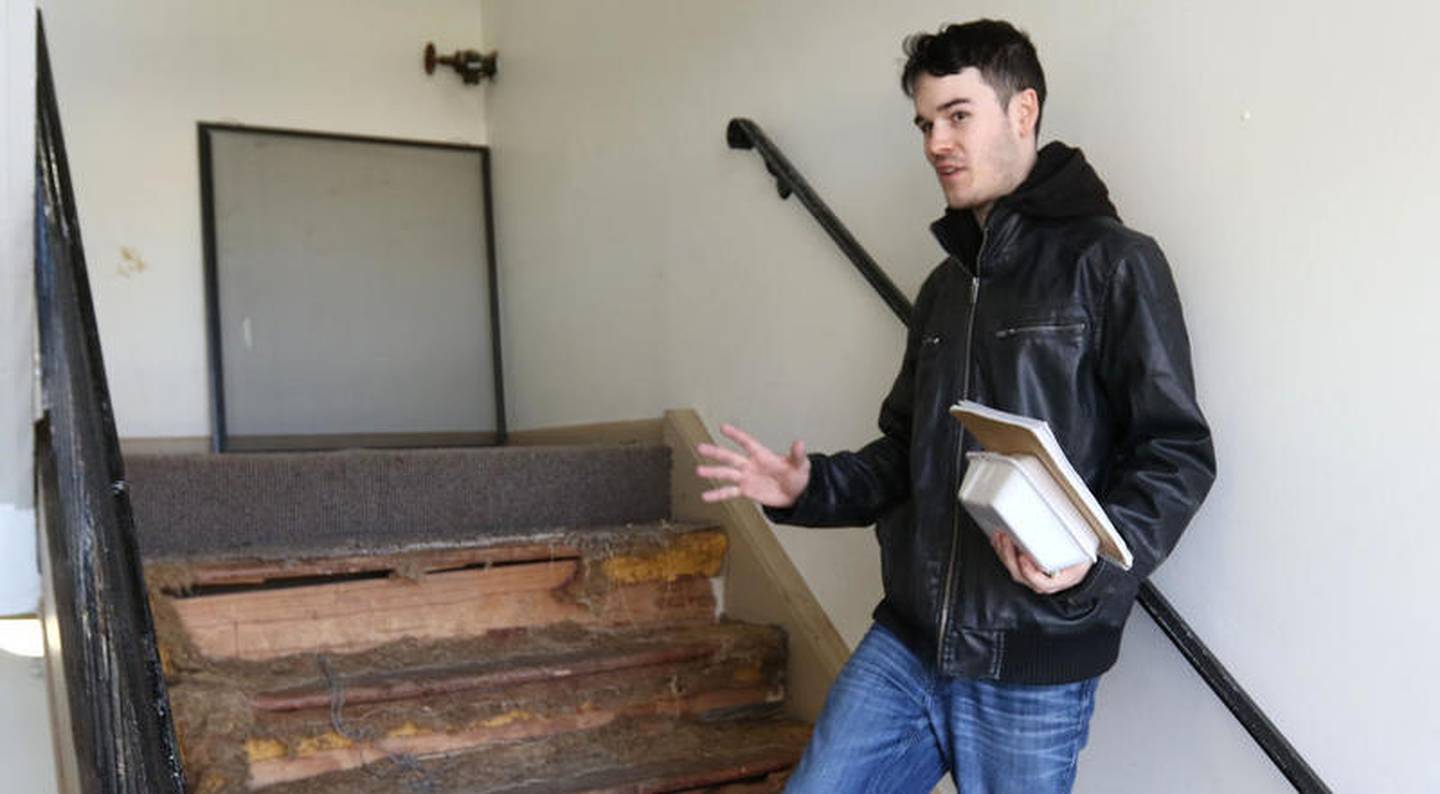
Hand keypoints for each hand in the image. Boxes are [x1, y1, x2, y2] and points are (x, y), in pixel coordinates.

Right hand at [695, 423, 810, 507]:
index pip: (747, 443)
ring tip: (699, 471)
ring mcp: (746, 478)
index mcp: (762, 455)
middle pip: (730, 457)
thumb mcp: (800, 465)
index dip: (736, 435)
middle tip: (700, 447)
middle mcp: (750, 465)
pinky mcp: (745, 491)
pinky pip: (729, 492)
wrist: (795, 495)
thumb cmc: (797, 476)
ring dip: (713, 472)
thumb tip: (800, 443)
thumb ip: (797, 455)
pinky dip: (717, 495)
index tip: (723, 428)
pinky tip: (705, 497)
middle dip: (715, 452)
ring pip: (726, 474)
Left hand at [990, 532, 1091, 594]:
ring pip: (1013, 570)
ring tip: (1000, 536)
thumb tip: (1066, 534)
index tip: (1024, 556)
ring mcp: (1031, 578)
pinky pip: (1010, 564)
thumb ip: (1072, 551)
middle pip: (1021, 575)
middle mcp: (1040, 583)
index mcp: (1055, 582)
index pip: (1040, 582)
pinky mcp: (1023, 571)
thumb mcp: (1082, 559)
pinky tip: (999, 541)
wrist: (1079, 568)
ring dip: (1003, 552)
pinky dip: (1002, 551)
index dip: (1029, 570)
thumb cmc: (1080, 563)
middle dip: (1010, 556)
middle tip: (1006, 539)